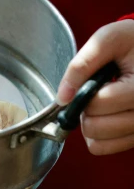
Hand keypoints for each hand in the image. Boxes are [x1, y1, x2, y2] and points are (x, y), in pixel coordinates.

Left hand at [57, 19, 133, 154]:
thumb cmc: (132, 43)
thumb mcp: (108, 40)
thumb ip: (82, 64)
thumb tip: (62, 98)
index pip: (97, 104)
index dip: (83, 94)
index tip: (92, 81)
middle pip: (96, 126)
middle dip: (86, 110)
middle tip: (95, 93)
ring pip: (98, 142)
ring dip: (90, 123)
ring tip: (101, 102)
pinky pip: (104, 148)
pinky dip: (96, 136)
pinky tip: (103, 116)